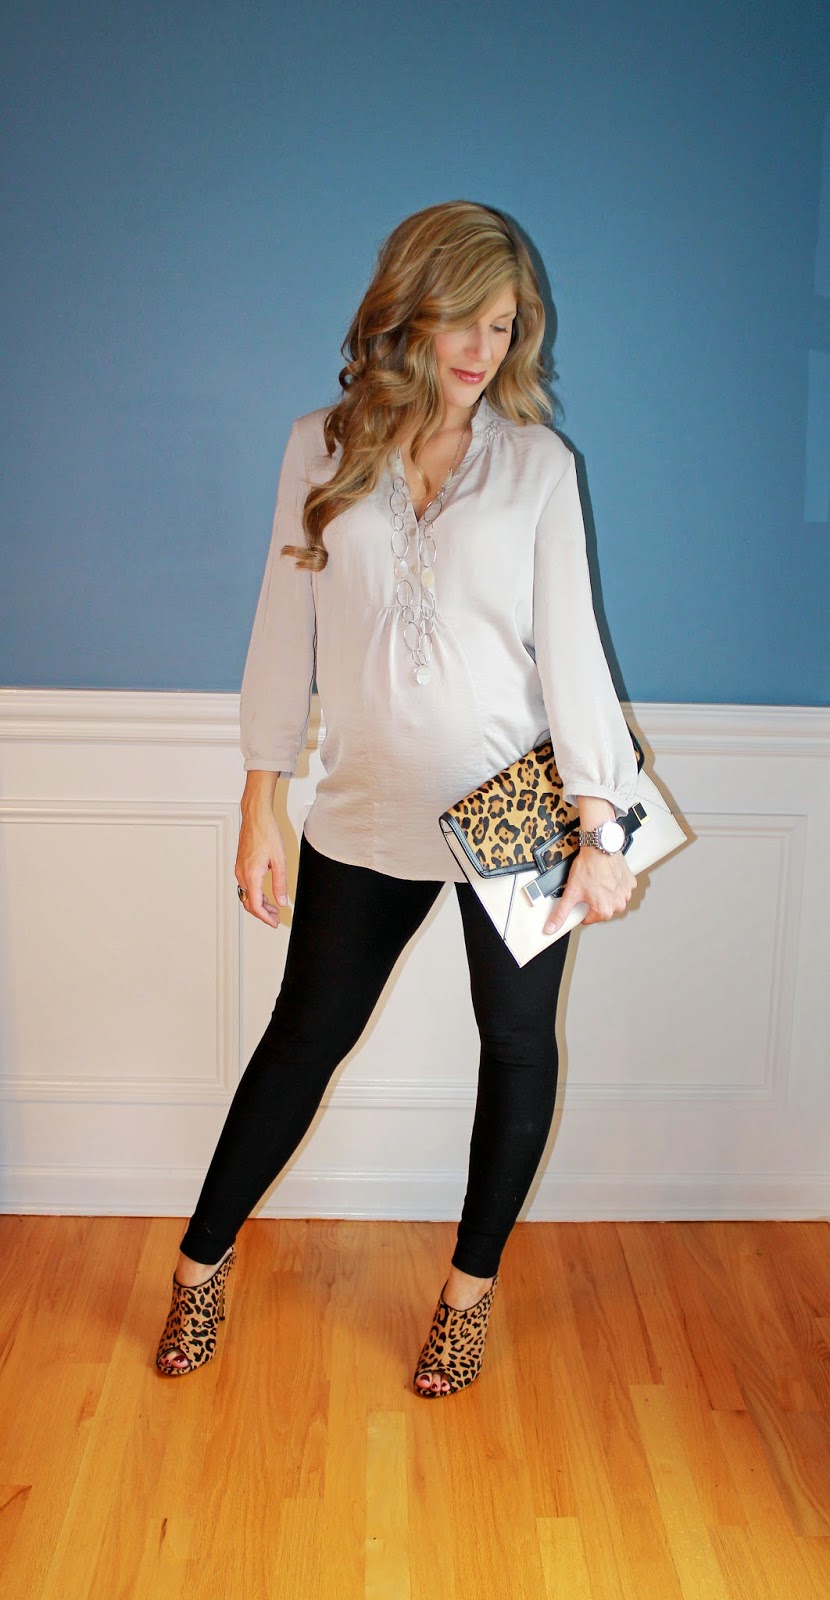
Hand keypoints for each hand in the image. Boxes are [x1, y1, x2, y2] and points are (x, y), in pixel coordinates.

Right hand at [235, 811, 288, 928]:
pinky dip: (256, 893)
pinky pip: (246, 886)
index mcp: (251, 875)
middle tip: (276, 917)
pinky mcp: (241, 865)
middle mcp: (242, 874)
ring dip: (260, 903)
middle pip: (249, 903)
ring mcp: (239, 869)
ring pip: (247, 895)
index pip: (255, 906)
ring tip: (274, 907)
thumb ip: (280, 883)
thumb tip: (281, 901)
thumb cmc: (267, 833)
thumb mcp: (279, 861)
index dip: (265, 918)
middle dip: (263, 913)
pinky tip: (266, 893)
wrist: (256, 817)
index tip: (275, 922)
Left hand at [543, 847, 635, 935]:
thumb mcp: (571, 892)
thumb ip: (561, 913)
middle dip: (594, 900)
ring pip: (612, 899)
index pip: (588, 918)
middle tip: (588, 886)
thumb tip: (551, 928)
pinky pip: (621, 889)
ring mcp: (626, 893)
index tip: (581, 896)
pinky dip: (615, 884)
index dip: (582, 907)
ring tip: (597, 880)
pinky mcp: (630, 883)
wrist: (599, 847)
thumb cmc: (588, 867)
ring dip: (606, 893)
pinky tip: (607, 876)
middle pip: (602, 909)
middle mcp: (618, 905)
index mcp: (604, 911)